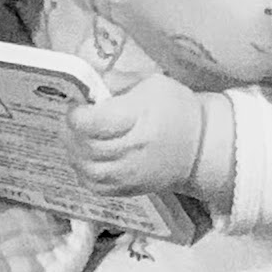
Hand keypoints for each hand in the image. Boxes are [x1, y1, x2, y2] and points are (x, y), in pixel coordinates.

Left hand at [67, 72, 203, 197]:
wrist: (200, 148)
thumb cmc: (175, 110)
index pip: (94, 122)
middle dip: (71, 131)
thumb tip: (89, 84)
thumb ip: (118, 82)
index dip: (77, 114)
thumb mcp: (152, 83)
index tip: (78, 105)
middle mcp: (132, 149)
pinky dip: (83, 171)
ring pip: (86, 169)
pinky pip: (93, 185)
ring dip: (74, 152)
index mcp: (139, 118)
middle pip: (87, 145)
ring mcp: (129, 174)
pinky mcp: (126, 190)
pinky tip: (87, 157)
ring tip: (78, 138)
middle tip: (74, 120)